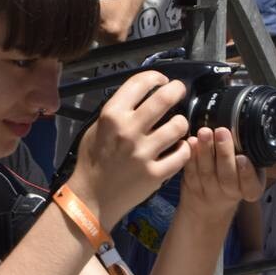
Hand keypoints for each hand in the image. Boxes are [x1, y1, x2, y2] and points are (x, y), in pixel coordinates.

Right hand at [68, 71, 191, 227]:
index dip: (156, 77)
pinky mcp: (155, 174)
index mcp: (111, 116)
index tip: (161, 81)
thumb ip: (117, 112)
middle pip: (165, 98)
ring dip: (181, 123)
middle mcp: (128, 131)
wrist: (91, 197)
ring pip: (179, 125)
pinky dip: (183, 149)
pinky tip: (178, 148)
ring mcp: (143, 153)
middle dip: (177, 90)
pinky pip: (182, 153)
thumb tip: (141, 96)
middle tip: (179, 92)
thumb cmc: (93, 161)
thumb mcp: (96, 129)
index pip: (139, 83)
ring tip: (177, 126)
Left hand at [178, 126, 263, 220]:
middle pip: (227, 175)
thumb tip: (246, 128)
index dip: (246, 172)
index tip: (242, 158)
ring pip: (206, 172)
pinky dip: (190, 156)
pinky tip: (190, 142)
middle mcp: (229, 192)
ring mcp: (209, 190)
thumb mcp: (248, 175)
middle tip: (221, 132)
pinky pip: (190, 171)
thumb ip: (249, 156)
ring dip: (205, 150)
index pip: (250, 185)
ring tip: (204, 133)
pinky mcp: (192, 186)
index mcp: (249, 190)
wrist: (209, 208)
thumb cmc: (234, 181)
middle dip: (224, 152)